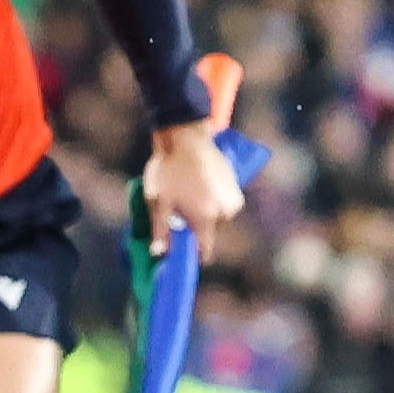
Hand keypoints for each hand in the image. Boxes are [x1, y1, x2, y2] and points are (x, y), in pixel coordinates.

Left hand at [143, 119, 249, 261]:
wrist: (185, 136)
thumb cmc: (169, 170)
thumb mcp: (159, 203)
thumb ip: (160, 230)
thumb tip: (159, 253)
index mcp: (205, 218)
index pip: (207, 248)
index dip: (198, 254)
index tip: (193, 256)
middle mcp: (225, 210)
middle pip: (212, 229)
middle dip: (199, 225)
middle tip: (182, 212)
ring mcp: (232, 194)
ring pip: (220, 212)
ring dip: (208, 209)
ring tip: (191, 193)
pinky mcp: (235, 180)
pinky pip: (226, 197)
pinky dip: (215, 195)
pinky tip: (200, 182)